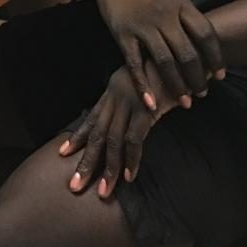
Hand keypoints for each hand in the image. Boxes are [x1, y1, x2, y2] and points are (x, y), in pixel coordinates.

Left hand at [61, 62, 175, 197]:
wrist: (185, 55)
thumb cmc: (169, 70)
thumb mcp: (144, 83)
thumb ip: (133, 100)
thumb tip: (129, 120)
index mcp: (114, 90)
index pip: (91, 117)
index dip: (77, 136)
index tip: (61, 153)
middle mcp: (116, 95)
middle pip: (96, 133)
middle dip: (85, 161)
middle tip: (74, 185)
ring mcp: (129, 102)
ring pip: (112, 140)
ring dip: (108, 168)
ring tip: (103, 191)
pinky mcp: (145, 109)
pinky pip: (134, 138)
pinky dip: (131, 159)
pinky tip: (129, 176)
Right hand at [86, 0, 224, 110]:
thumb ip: (187, 16)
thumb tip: (207, 44)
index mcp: (181, 4)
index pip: (205, 34)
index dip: (216, 57)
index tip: (220, 76)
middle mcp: (164, 15)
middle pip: (187, 53)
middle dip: (197, 78)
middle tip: (202, 94)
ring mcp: (142, 25)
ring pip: (164, 62)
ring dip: (177, 86)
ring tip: (185, 103)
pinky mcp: (122, 34)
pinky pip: (135, 64)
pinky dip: (143, 86)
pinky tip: (152, 103)